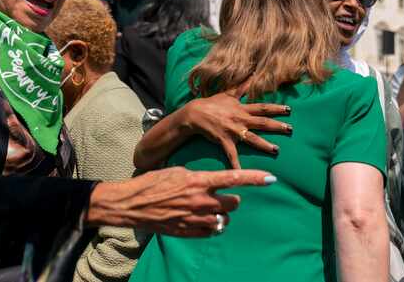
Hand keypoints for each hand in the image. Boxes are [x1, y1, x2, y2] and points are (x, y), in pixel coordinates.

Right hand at [87, 167, 274, 236]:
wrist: (131, 204)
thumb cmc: (154, 182)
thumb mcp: (178, 171)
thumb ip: (200, 178)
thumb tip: (213, 180)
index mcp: (199, 181)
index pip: (234, 178)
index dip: (255, 178)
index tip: (272, 178)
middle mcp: (201, 200)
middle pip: (234, 203)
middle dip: (232, 199)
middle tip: (222, 196)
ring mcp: (195, 219)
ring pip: (224, 220)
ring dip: (222, 215)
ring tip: (210, 209)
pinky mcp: (188, 232)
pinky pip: (211, 232)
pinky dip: (211, 226)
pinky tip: (202, 220)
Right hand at [180, 80, 291, 168]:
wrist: (195, 114)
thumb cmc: (212, 103)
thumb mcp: (228, 94)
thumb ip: (243, 87)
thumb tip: (254, 74)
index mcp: (243, 109)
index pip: (263, 108)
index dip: (277, 108)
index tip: (289, 110)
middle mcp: (241, 119)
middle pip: (262, 123)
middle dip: (277, 126)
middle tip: (291, 129)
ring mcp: (233, 130)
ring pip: (252, 138)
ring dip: (265, 145)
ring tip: (277, 150)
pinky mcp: (224, 140)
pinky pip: (232, 154)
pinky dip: (236, 164)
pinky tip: (241, 173)